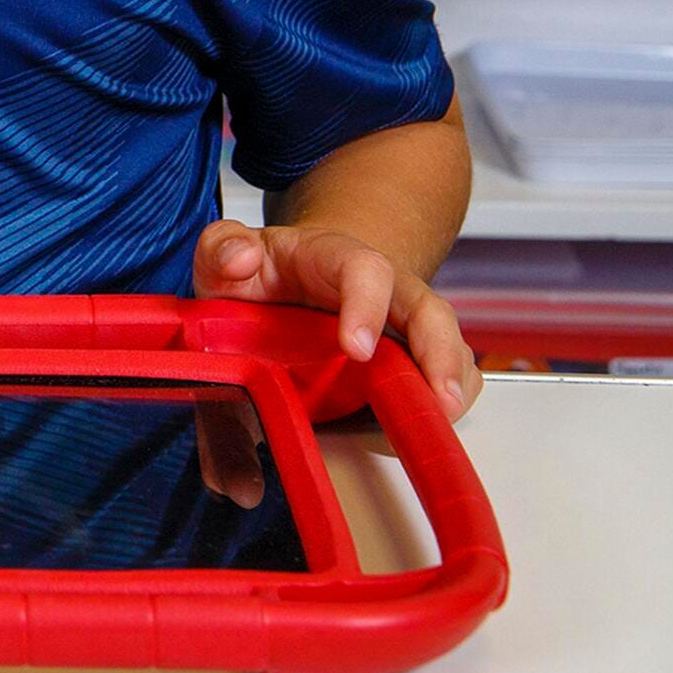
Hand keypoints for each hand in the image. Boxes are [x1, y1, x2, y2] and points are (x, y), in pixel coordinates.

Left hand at [192, 219, 481, 420]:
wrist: (291, 280)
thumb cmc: (262, 271)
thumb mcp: (227, 253)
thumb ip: (222, 247)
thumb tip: (237, 258)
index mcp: (334, 258)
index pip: (364, 269)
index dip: (367, 305)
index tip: (356, 349)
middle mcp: (383, 289)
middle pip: (427, 309)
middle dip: (438, 352)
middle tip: (438, 399)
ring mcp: (402, 325)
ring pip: (446, 344)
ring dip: (451, 382)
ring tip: (441, 420)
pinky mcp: (410, 358)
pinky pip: (447, 374)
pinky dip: (445, 399)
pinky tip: (428, 425)